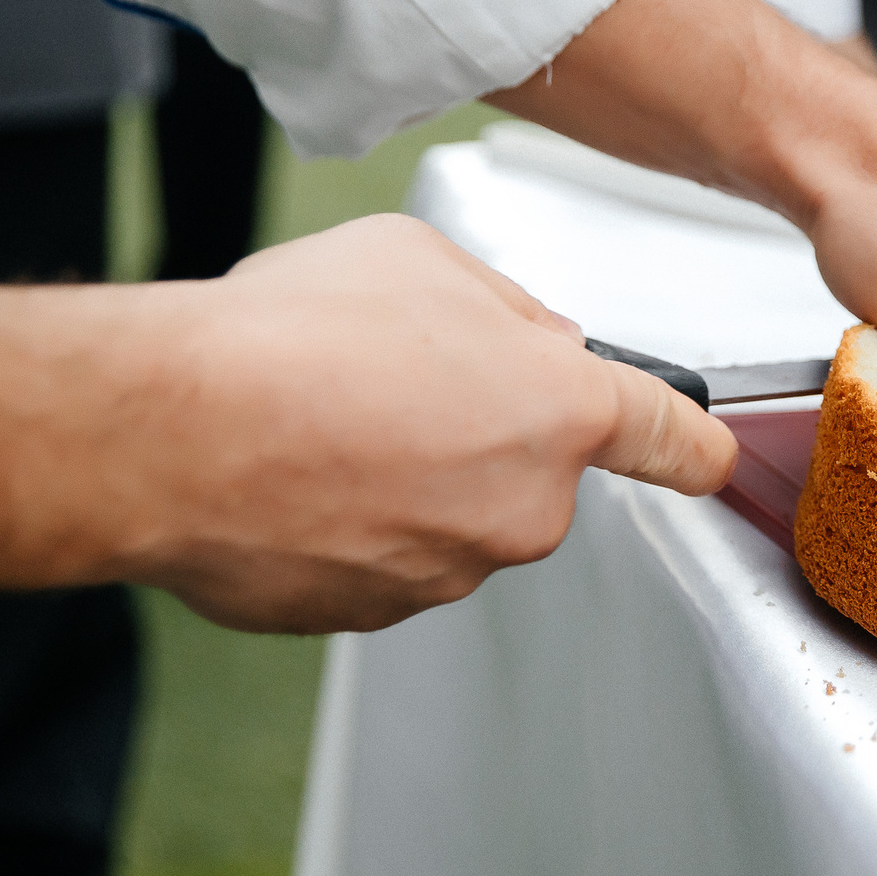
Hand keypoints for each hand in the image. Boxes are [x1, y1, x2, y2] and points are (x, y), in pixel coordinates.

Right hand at [0, 215, 735, 631]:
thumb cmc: (289, 336)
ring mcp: (446, 571)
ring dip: (402, 476)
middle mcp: (520, 508)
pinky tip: (285, 472)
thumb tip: (522, 341)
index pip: (670, 437)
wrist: (170, 432)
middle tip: (388, 381)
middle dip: (478, 432)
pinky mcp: (370, 614)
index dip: (691, 443)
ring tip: (316, 419)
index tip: (705, 454)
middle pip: (529, 471)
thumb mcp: (418, 261)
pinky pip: (376, 560)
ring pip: (446, 515)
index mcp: (557, 413)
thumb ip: (499, 307)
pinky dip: (343, 524)